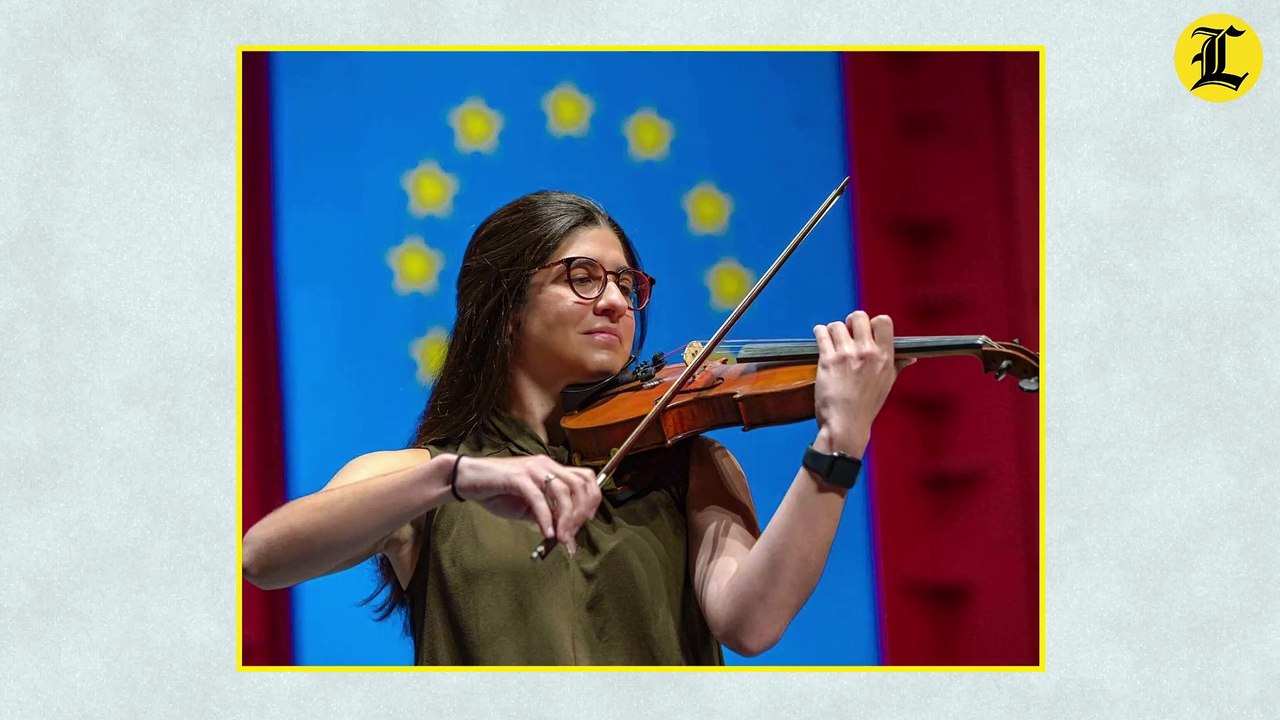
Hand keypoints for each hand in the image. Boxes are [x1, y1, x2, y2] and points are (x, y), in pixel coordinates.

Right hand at [451, 454, 599, 554]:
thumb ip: (548, 516)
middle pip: (580, 484)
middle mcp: (546, 465)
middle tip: (572, 534)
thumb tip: (566, 536)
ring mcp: (532, 469)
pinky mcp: (518, 477)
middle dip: (582, 512)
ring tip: (561, 538)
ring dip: (566, 518)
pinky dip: (546, 518)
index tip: (587, 521)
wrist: (468, 480)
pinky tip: (547, 533)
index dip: (591, 500)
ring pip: (563, 491)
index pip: (585, 477)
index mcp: (552, 468)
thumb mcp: (529, 508)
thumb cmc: (498, 492)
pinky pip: (538, 498)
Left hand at [812, 311, 913, 456]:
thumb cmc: (866, 407)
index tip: (865, 331)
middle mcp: (867, 352)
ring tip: (832, 340)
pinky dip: (819, 332)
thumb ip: (897, 365)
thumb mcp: (887, 384)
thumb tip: (910, 357)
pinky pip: (821, 333)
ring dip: (833, 330)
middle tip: (847, 333)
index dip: (872, 322)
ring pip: (837, 324)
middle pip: (859, 317)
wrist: (846, 425)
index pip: (883, 321)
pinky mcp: (828, 360)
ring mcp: (846, 355)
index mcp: (885, 357)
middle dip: (851, 322)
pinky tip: (821, 337)